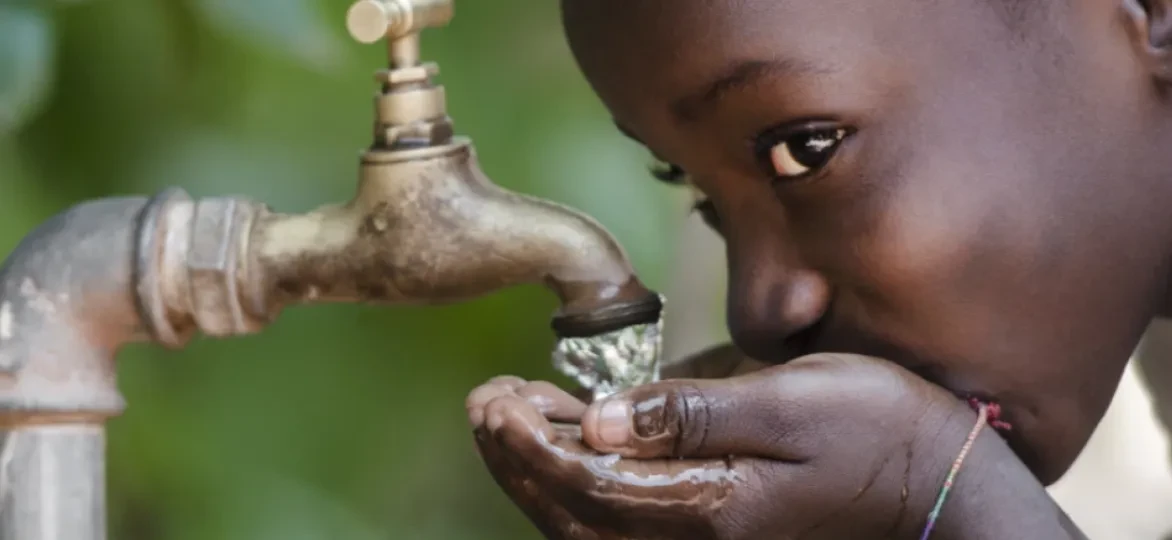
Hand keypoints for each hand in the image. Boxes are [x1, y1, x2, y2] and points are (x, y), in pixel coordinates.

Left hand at [466, 354, 1025, 539]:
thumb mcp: (792, 404)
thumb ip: (693, 413)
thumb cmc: (877, 432)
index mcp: (710, 507)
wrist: (938, 485)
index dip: (529, 446)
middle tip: (486, 402)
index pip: (587, 486)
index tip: (494, 400)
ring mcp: (705, 539)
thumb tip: (601, 420)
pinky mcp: (715, 525)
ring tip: (510, 413)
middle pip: (574, 515)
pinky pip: (624, 517)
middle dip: (518, 460)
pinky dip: (581, 481)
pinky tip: (572, 436)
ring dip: (541, 471)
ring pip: (591, 524)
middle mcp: (696, 538)